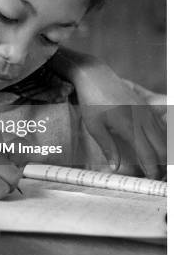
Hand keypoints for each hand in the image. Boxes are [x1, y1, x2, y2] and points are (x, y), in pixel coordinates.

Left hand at [72, 61, 165, 178]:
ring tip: (157, 166)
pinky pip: (160, 126)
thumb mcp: (94, 126)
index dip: (152, 169)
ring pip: (164, 137)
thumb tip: (115, 168)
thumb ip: (108, 147)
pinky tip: (156, 147)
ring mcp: (146, 112)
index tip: (151, 180)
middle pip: (162, 147)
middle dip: (163, 164)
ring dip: (163, 153)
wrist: (94, 75)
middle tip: (156, 177)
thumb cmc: (91, 100)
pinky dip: (161, 140)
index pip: (148, 154)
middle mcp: (143, 119)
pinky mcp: (146, 107)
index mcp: (130, 126)